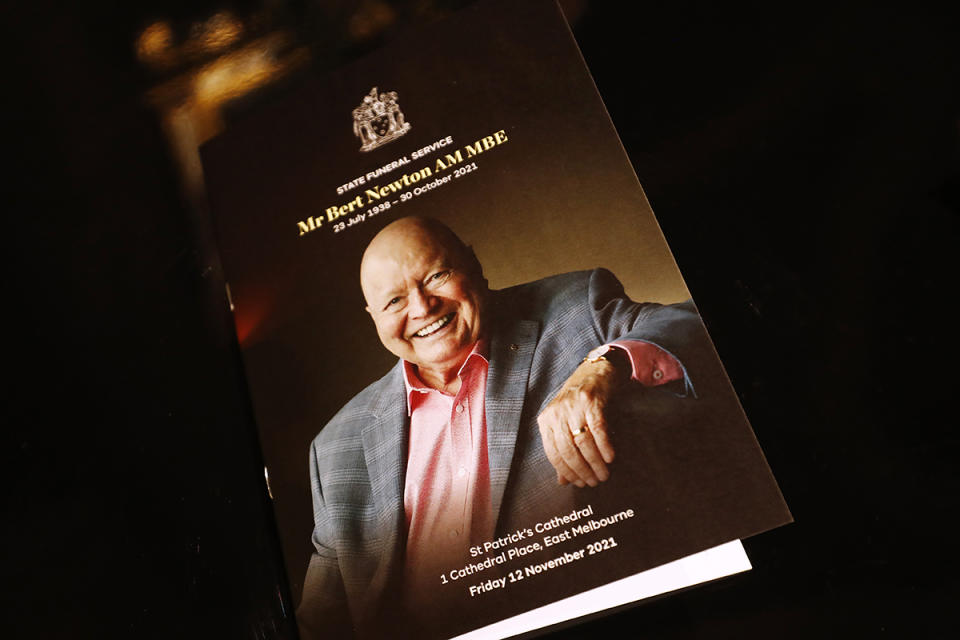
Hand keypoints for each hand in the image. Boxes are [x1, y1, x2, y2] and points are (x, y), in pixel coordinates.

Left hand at [536, 358, 624, 487]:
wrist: (595, 370)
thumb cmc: (579, 401)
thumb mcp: (564, 423)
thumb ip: (562, 450)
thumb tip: (562, 481)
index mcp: (546, 420)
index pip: (553, 454)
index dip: (567, 472)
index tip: (580, 484)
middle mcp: (557, 413)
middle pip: (568, 450)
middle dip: (582, 470)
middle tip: (595, 482)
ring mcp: (574, 406)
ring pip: (583, 442)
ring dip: (595, 462)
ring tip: (604, 474)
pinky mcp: (592, 401)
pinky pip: (598, 429)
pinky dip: (604, 446)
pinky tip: (610, 458)